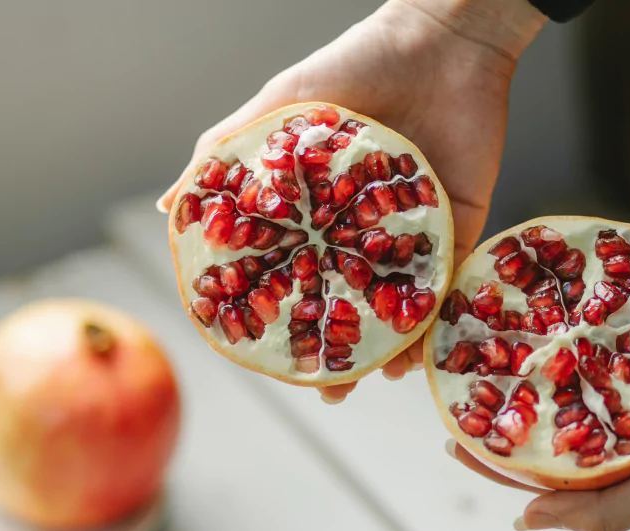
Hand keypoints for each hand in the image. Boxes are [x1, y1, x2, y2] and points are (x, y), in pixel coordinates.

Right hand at [158, 0, 545, 402]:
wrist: (442, 40)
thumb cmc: (356, 65)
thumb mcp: (282, 106)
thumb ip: (229, 153)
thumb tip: (171, 203)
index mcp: (323, 210)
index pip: (300, 276)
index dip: (286, 318)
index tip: (271, 357)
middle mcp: (365, 228)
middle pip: (351, 302)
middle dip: (342, 352)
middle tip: (329, 392)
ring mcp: (413, 232)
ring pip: (399, 306)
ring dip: (390, 348)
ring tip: (377, 378)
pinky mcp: (458, 227)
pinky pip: (448, 285)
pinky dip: (434, 320)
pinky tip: (417, 350)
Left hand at [447, 307, 629, 530]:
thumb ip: (604, 508)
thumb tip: (525, 521)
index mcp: (625, 457)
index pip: (547, 461)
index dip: (501, 455)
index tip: (454, 438)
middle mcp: (626, 414)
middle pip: (554, 403)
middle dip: (510, 394)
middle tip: (462, 375)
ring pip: (577, 358)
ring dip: (539, 347)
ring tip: (491, 333)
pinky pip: (611, 317)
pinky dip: (582, 309)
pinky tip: (544, 300)